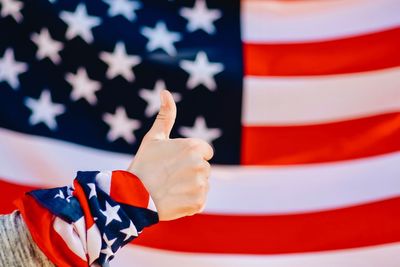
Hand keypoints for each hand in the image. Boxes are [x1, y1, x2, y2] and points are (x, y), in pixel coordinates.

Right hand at [128, 90, 212, 220]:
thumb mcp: (154, 138)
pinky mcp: (199, 203)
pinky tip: (174, 199)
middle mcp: (201, 165)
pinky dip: (189, 202)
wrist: (132, 197)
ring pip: (202, 184)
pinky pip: (200, 201)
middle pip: (204, 168)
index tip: (175, 162)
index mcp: (194, 147)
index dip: (190, 156)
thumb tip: (165, 92)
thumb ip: (165, 115)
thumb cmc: (143, 165)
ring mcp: (200, 185)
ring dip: (190, 187)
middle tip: (169, 176)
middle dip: (190, 172)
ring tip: (171, 188)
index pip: (205, 151)